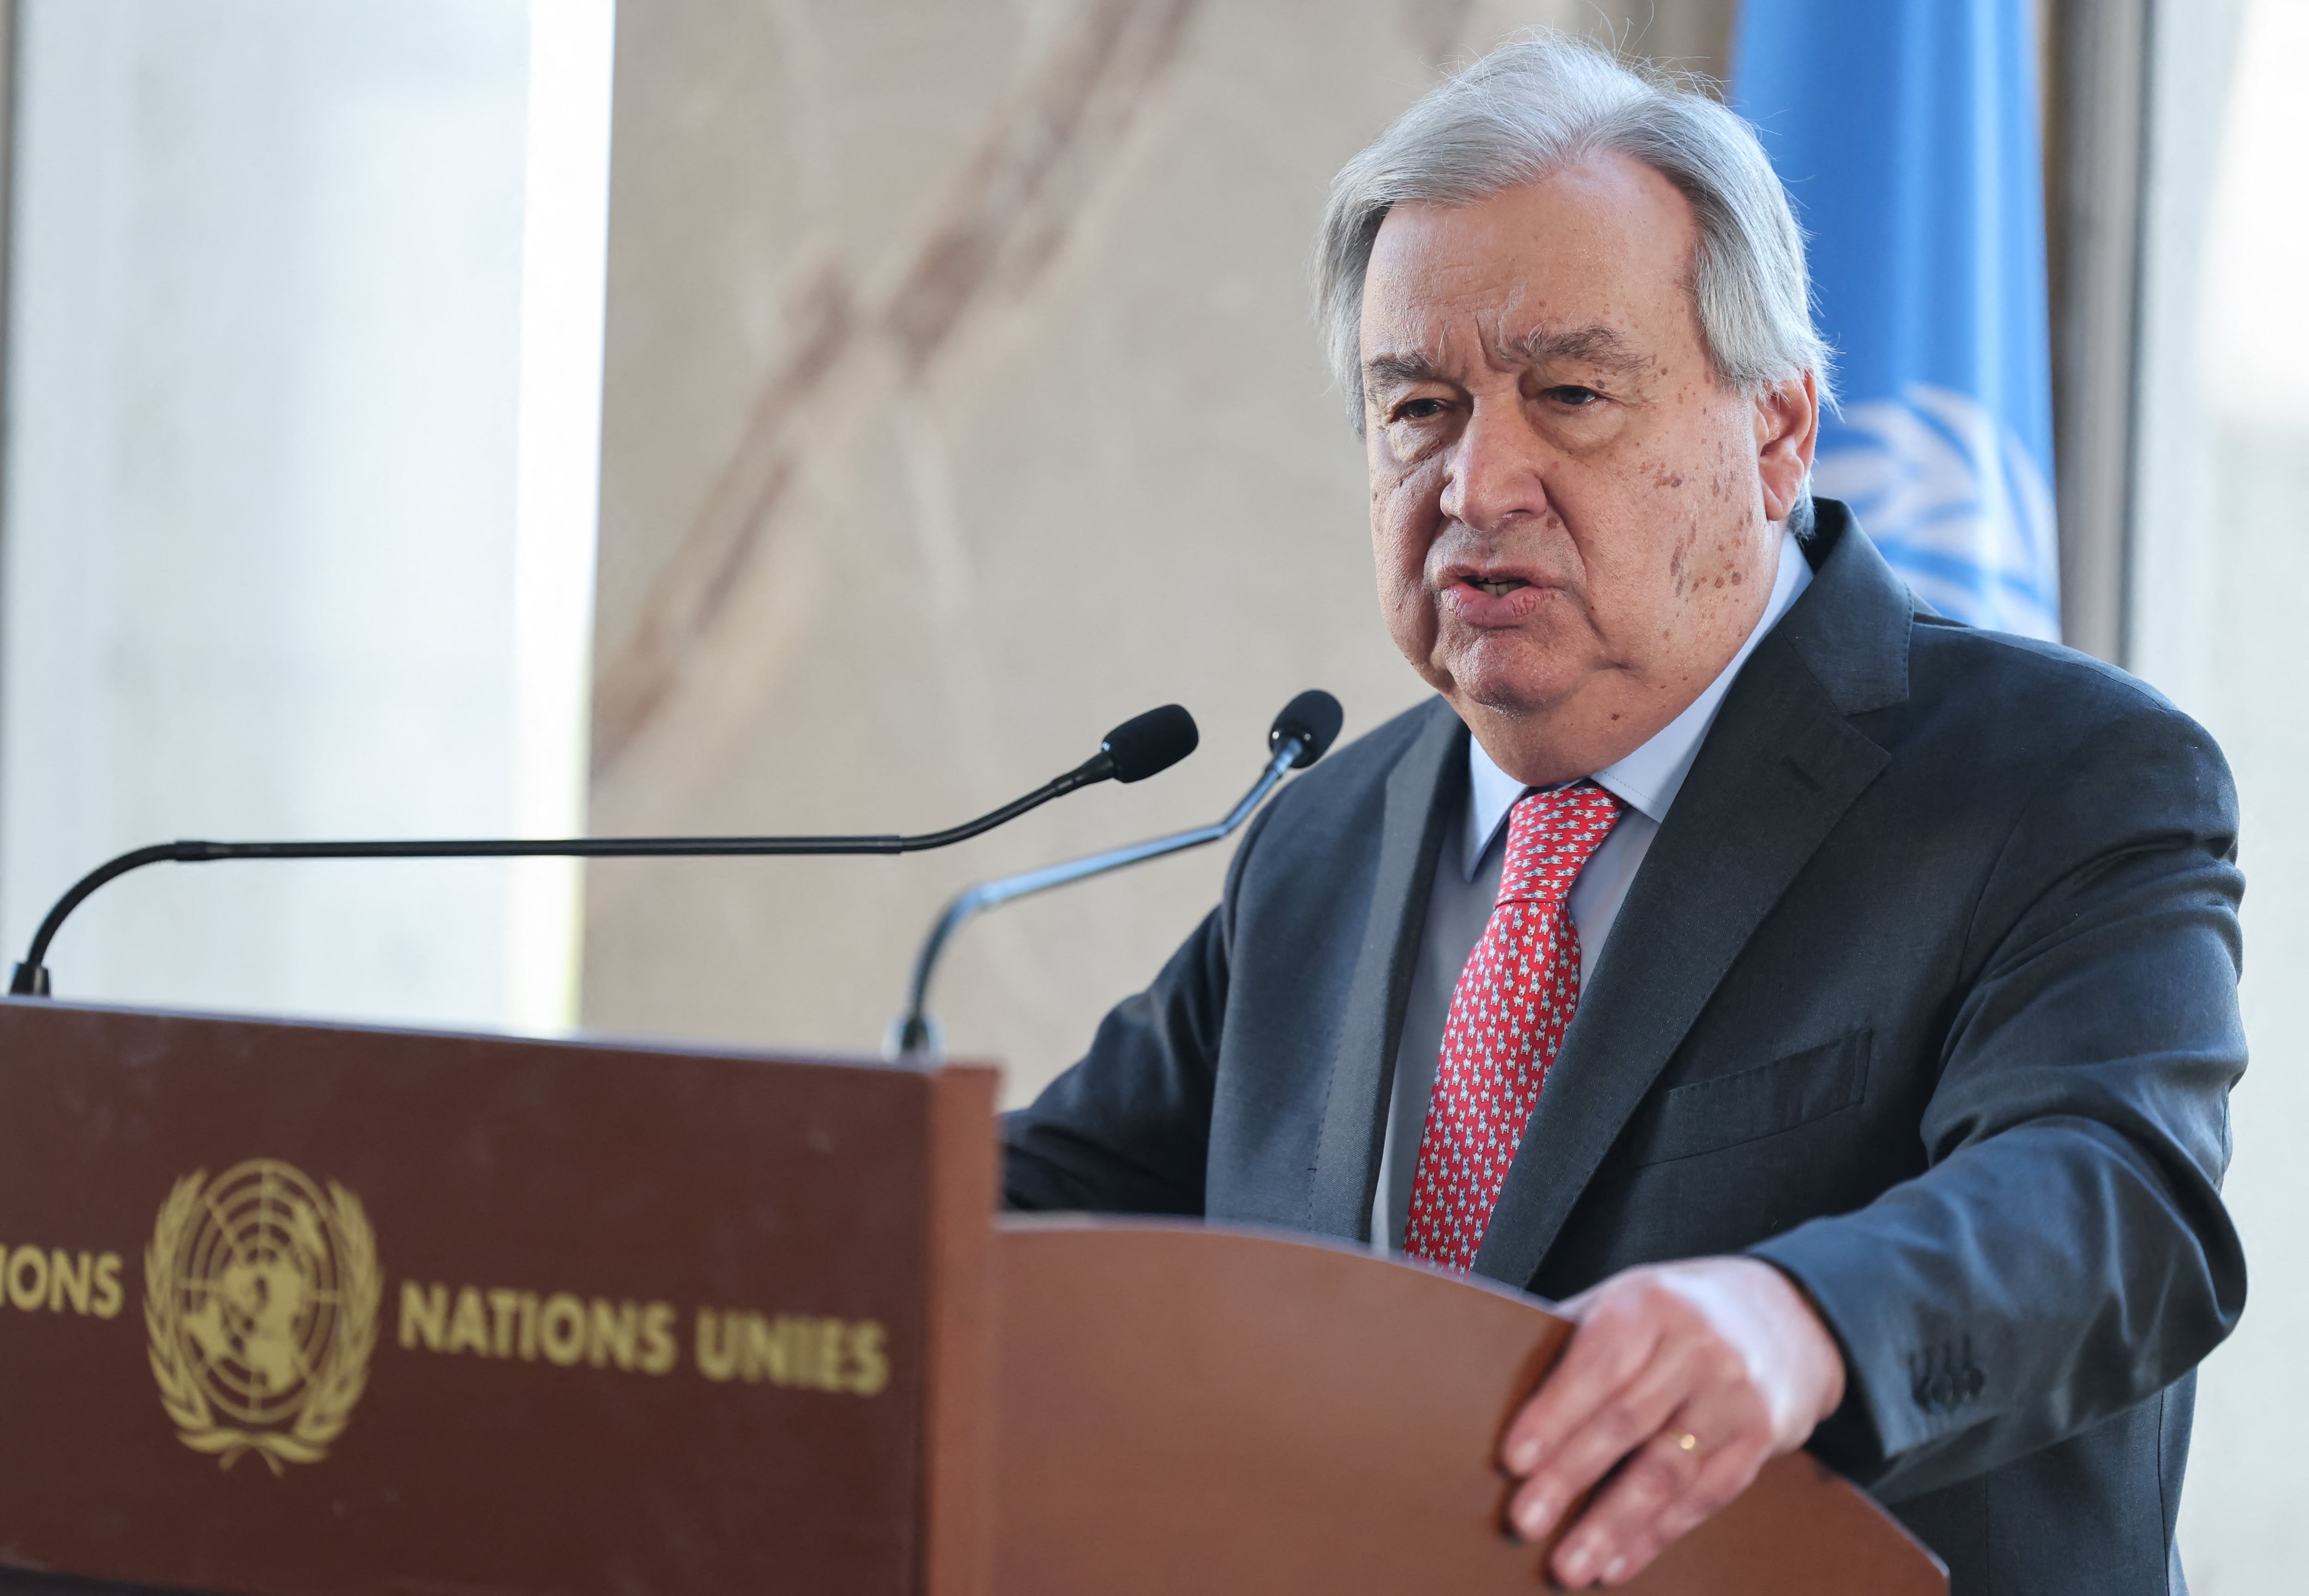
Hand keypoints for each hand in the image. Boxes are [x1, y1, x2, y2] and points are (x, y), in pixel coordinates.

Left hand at [1498, 1256, 1845, 1587]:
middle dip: (1571, 1476)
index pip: (1596, 1365)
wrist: (1788, 1315)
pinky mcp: (1760, 1440)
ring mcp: (1733, 1397)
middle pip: (1626, 1421)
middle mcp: (1697, 1348)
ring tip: (1568, 1567)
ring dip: (1613, 1525)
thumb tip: (1492, 1384)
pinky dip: (1656, 1535)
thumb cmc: (1676, 1313)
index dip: (1554, 1414)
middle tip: (1524, 1521)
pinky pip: (1704, 1497)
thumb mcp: (1627, 1300)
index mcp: (1649, 1304)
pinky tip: (1617, 1564)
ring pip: (1666, 1470)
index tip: (1514, 1459)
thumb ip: (1571, 1338)